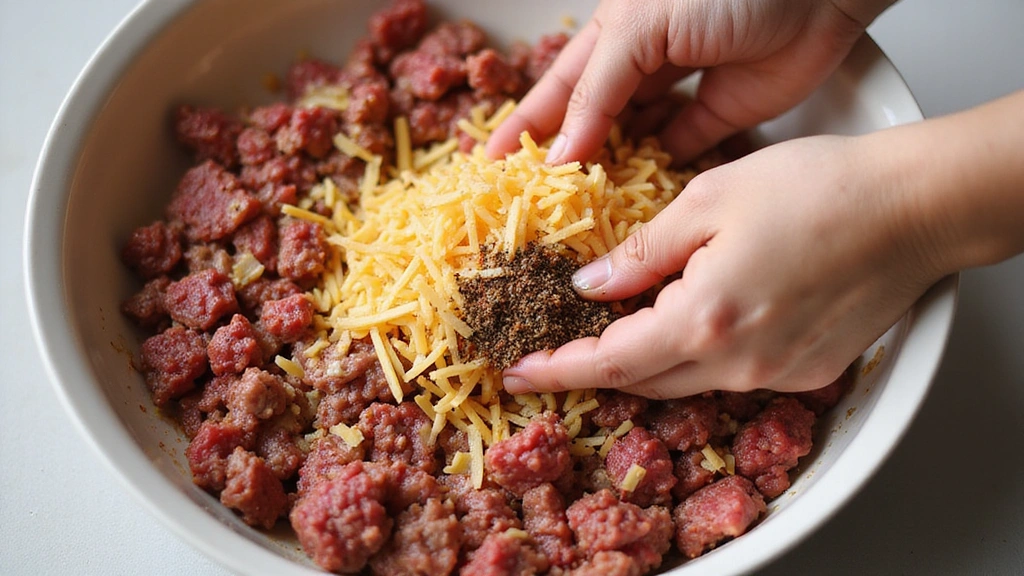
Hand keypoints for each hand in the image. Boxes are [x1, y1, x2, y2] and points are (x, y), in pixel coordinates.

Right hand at [487, 0, 876, 164]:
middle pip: (588, 123)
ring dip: (606, 174)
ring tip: (577, 213)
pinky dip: (658, 178)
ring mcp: (678, 94)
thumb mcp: (641, 29)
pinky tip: (635, 203)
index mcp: (613, 36)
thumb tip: (561, 153)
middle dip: (559, 159)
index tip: (489, 164)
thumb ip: (598, 92)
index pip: (557, 90)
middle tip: (527, 201)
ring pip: (629, 143)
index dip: (523, 126)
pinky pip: (678, 154)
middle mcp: (639, 67)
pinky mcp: (717, 118)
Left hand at [501, 134, 947, 397]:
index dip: (558, 370)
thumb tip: (591, 285)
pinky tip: (694, 320)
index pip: (609, 362)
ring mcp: (776, 375)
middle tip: (554, 347)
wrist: (914, 208)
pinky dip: (698, 354)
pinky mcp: (806, 372)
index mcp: (704, 320)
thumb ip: (642, 251)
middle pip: (644, 381)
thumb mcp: (708, 200)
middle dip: (595, 368)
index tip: (518, 371)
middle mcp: (738, 364)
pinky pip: (732, 374)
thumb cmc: (818, 190)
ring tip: (617, 327)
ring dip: (646, 360)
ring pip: (687, 381)